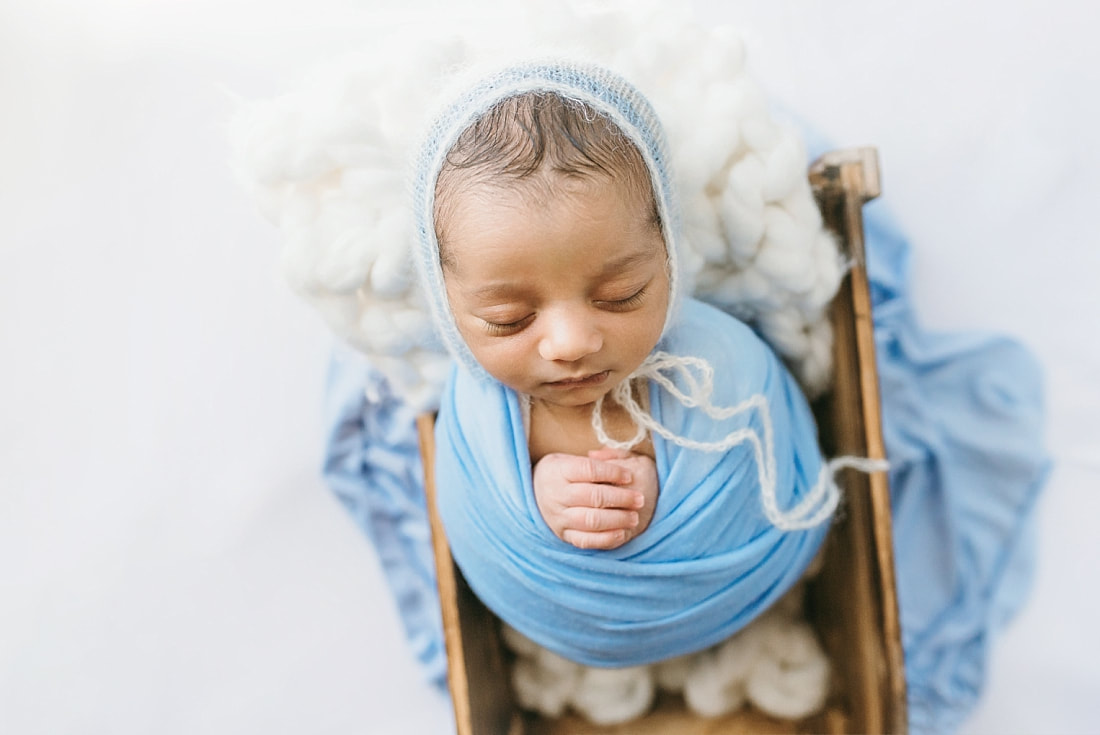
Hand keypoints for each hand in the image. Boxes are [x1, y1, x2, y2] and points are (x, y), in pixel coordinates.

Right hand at [532, 449, 658, 549]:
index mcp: (559, 470)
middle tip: (639, 499)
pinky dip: (605, 539)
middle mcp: (557, 494)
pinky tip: (621, 533)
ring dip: (617, 519)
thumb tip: (613, 459)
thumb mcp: (569, 458)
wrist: (531, 494)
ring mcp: (559, 517)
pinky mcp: (563, 534)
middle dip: (621, 498)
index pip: (589, 470)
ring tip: (634, 517)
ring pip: (591, 520)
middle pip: (593, 496)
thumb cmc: (559, 473)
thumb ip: (595, 459)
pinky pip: (585, 540)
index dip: (612, 473)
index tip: (630, 476)